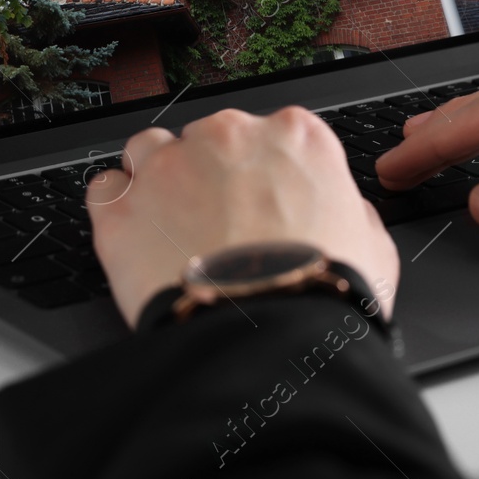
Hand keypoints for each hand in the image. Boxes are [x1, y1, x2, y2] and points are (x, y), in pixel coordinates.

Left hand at [86, 107, 399, 328]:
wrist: (267, 345)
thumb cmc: (322, 297)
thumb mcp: (373, 246)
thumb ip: (351, 210)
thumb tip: (340, 210)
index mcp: (295, 136)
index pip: (273, 133)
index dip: (266, 171)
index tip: (263, 200)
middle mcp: (228, 136)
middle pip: (209, 138)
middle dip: (212, 174)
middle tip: (222, 226)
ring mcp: (168, 167)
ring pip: (150, 149)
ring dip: (159, 178)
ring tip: (171, 225)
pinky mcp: (122, 209)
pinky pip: (105, 188)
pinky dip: (116, 208)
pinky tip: (134, 237)